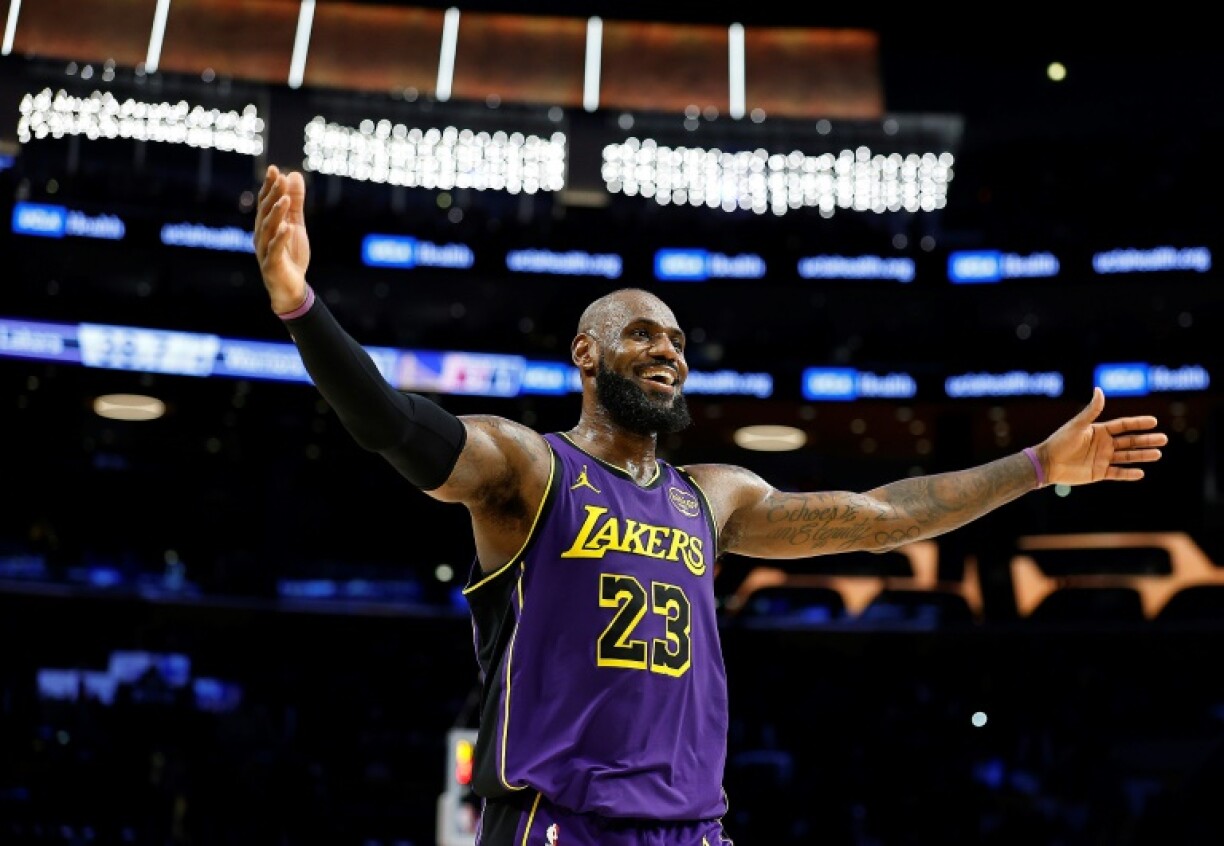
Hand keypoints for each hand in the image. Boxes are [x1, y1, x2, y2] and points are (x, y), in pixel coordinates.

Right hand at [253, 165, 310, 313]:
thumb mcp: (296, 225)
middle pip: (265, 212)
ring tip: (285, 200)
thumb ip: (295, 202)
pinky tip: (287, 228)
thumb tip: (293, 174)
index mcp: (266, 225)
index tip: (274, 169)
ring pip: (268, 229)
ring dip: (276, 214)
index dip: (269, 186)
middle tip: (279, 179)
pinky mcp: (271, 265)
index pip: (265, 202)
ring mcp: (264, 250)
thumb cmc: (290, 255)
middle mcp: (261, 235)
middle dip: (272, 195)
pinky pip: (274, 250)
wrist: (291, 287)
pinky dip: (280, 238)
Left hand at [1036, 387, 1166, 485]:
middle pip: (1129, 441)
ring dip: (1142, 455)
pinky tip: (1141, 473)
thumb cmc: (1060, 441)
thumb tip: (1099, 389)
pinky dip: (1129, 473)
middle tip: (1164, 439)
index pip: (1123, 426)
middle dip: (1146, 440)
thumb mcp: (1077, 425)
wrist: (1047, 463)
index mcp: (1099, 431)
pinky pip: (1117, 473)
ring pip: (1127, 457)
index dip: (1138, 423)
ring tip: (1158, 454)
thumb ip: (1091, 411)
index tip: (1154, 421)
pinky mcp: (1099, 473)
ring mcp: (1102, 459)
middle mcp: (1103, 444)